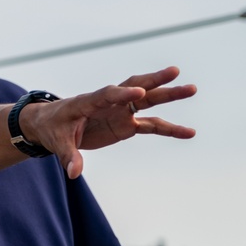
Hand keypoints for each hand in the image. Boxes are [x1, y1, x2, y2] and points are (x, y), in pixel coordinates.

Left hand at [19, 66, 195, 178]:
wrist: (52, 125)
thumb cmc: (53, 128)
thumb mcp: (57, 142)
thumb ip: (69, 156)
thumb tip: (75, 173)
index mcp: (87, 102)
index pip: (106, 95)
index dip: (121, 93)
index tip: (138, 92)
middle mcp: (108, 103)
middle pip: (133, 88)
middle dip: (153, 80)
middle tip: (175, 72)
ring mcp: (119, 112)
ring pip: (147, 102)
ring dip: (168, 96)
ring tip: (192, 89)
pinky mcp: (126, 125)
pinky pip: (151, 125)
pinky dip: (169, 129)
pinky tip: (189, 132)